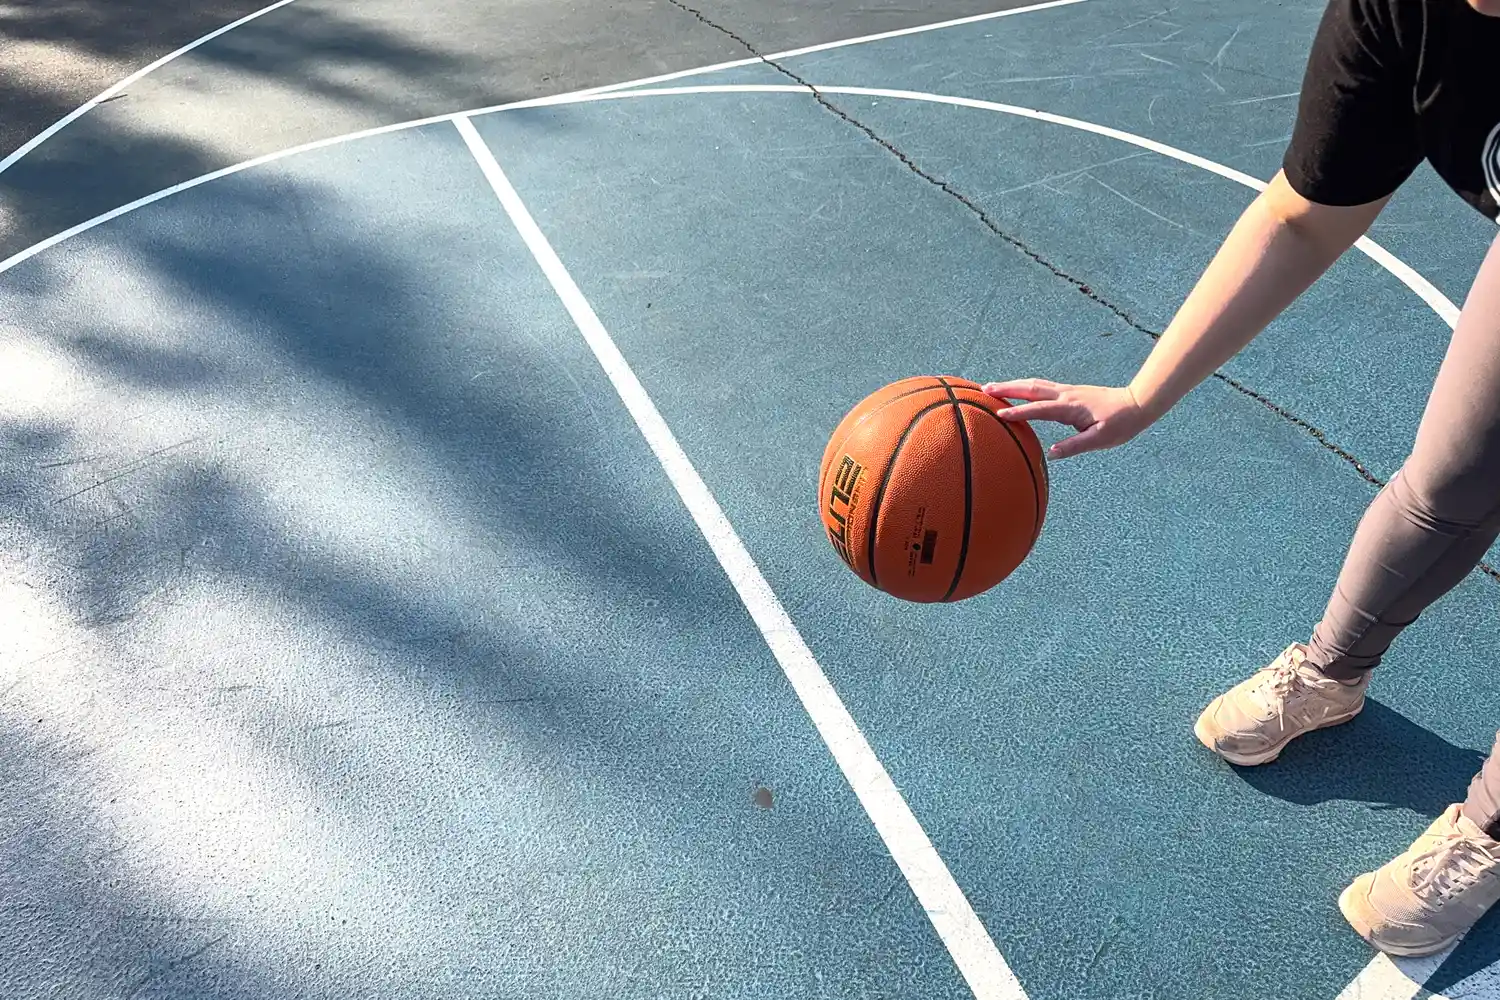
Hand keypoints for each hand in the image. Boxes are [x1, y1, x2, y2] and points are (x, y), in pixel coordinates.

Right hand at [982, 379, 1154, 458]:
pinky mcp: (1069, 391)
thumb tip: (1051, 454)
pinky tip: (1018, 388)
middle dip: (1006, 389)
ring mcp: (1066, 391)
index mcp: (1070, 408)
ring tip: (991, 387)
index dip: (1019, 413)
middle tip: (983, 389)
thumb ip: (1075, 446)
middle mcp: (1065, 395)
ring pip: (1034, 384)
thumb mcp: (1100, 440)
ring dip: (1012, 384)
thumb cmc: (1120, 424)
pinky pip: (1041, 386)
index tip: (999, 414)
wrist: (1136, 403)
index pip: (1039, 410)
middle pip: (1030, 389)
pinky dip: (1025, 385)